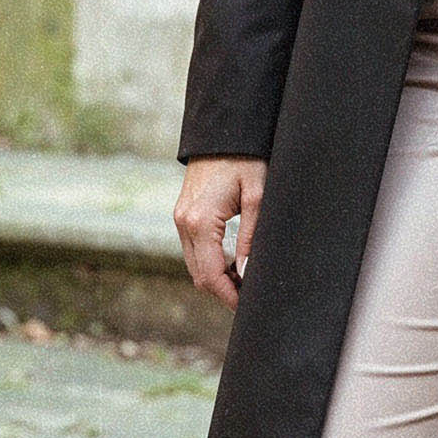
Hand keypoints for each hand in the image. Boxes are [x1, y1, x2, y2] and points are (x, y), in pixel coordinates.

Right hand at [174, 156, 266, 310]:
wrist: (223, 131)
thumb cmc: (245, 159)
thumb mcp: (257, 196)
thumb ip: (251, 238)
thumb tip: (246, 274)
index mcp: (200, 221)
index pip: (210, 275)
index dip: (229, 296)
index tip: (248, 306)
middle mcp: (183, 223)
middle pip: (199, 275)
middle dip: (223, 291)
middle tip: (250, 296)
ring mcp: (180, 218)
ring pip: (195, 264)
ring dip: (217, 277)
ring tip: (245, 280)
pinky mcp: (183, 214)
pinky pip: (194, 249)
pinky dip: (210, 261)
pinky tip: (232, 262)